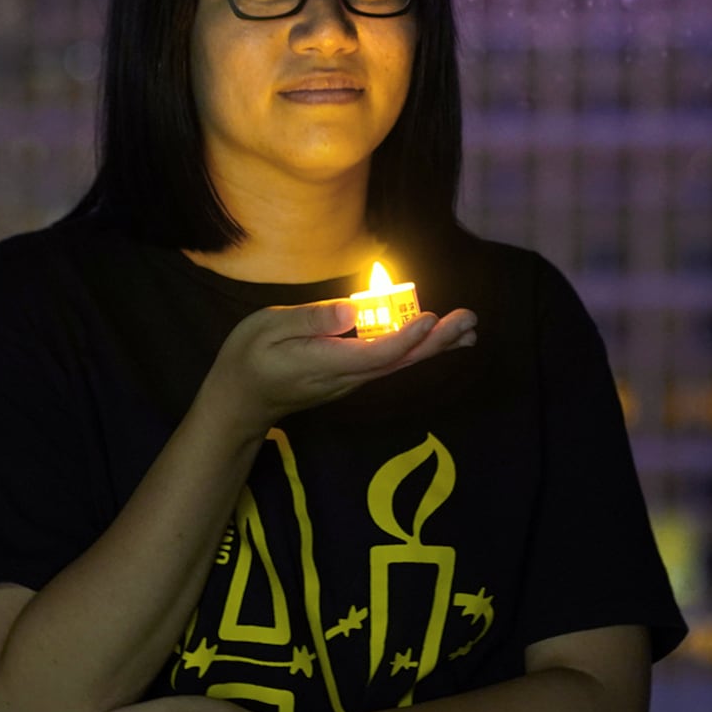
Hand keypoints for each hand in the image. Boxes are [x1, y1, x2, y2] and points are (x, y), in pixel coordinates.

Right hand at [205, 301, 477, 435]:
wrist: (241, 401)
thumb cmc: (248, 358)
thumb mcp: (267, 327)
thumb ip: (311, 320)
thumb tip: (352, 310)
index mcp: (326, 363)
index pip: (375, 353)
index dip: (405, 336)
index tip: (430, 317)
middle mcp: (347, 377)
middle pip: (399, 361)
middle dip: (436, 341)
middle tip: (470, 322)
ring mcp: (351, 380)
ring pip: (400, 364)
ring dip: (434, 346)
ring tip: (468, 330)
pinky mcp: (352, 377)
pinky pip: (390, 363)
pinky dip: (417, 349)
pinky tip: (436, 338)